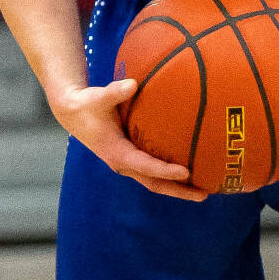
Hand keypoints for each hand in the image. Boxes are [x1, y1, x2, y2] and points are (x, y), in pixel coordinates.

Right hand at [52, 77, 206, 200]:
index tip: (186, 172)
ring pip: (155, 182)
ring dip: (178, 188)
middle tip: (204, 195)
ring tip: (203, 190)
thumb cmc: (88, 104)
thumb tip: (133, 84)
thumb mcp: (98, 97)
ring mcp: (128, 164)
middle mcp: (124, 164)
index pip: (146, 166)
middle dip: (179, 191)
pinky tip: (189, 173)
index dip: (165, 170)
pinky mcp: (131, 160)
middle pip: (155, 184)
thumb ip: (115, 91)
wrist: (74, 114)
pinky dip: (170, 177)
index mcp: (117, 153)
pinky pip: (153, 173)